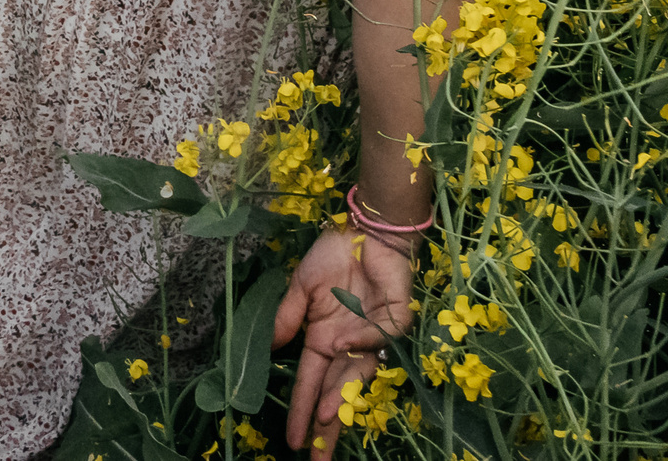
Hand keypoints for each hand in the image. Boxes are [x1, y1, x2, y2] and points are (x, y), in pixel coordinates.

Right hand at [270, 225, 414, 455]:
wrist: (365, 229)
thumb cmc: (334, 256)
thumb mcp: (300, 287)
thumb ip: (288, 317)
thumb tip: (271, 347)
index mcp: (325, 339)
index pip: (311, 383)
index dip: (303, 411)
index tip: (293, 441)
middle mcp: (349, 344)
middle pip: (336, 392)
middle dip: (327, 427)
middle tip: (316, 458)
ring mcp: (374, 334)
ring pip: (359, 376)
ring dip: (341, 398)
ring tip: (325, 420)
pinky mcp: (396, 319)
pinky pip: (380, 337)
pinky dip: (362, 342)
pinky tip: (341, 346)